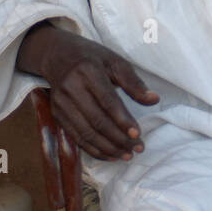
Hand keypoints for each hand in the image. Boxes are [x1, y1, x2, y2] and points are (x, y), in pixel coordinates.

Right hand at [18, 24, 158, 160]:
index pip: (107, 101)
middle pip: (97, 120)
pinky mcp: (57, 114)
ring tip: (127, 155)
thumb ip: (134, 82)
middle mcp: (71, 88)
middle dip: (119, 139)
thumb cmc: (92, 58)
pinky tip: (111, 155)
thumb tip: (154, 100)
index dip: (123, 120)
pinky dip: (94, 150)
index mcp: (88, 71)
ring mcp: (61, 103)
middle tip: (138, 148)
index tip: (137, 134)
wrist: (58, 55)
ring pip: (86, 133)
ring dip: (108, 148)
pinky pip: (76, 137)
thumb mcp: (115, 61)